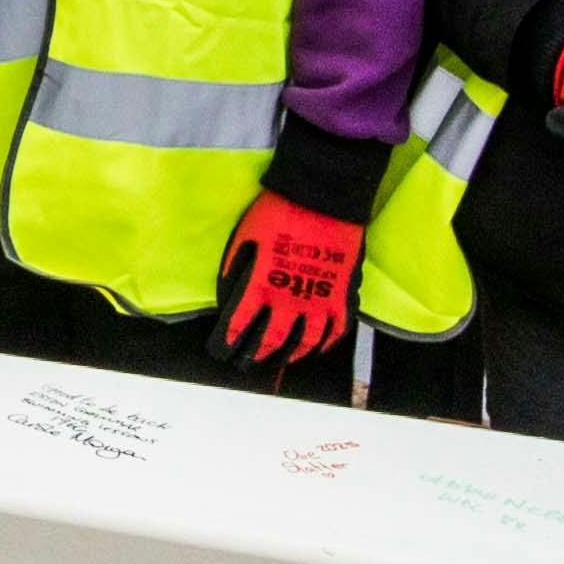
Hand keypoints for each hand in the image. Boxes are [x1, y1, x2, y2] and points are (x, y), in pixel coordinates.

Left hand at [215, 191, 366, 368]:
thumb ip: (235, 267)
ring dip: (290, 355)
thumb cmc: (278, 212)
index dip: (229, 340)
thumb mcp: (245, 237)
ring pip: (305, 341)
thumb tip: (227, 291)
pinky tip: (318, 348)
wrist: (322, 198)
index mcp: (261, 285)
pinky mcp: (341, 294)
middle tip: (246, 365)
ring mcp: (318, 300)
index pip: (240, 323)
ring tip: (280, 361)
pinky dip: (326, 343)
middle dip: (255, 356)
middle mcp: (289, 300)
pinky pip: (336, 329)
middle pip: (271, 340)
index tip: (222, 351)